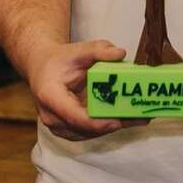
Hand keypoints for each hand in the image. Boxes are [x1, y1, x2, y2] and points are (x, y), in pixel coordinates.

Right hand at [24, 38, 140, 141]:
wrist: (42, 68)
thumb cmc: (58, 60)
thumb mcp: (77, 51)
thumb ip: (98, 50)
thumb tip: (120, 53)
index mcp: (50, 96)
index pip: (74, 116)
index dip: (96, 122)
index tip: (116, 121)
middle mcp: (51, 116)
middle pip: (86, 128)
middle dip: (114, 124)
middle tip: (141, 117)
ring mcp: (58, 126)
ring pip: (89, 133)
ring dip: (115, 126)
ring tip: (141, 118)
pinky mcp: (67, 129)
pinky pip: (89, 131)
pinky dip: (108, 125)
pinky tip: (128, 119)